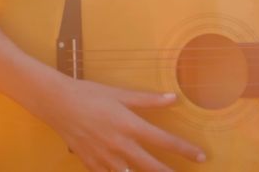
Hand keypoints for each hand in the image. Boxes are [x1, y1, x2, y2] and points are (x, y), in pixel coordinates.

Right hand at [39, 79, 204, 170]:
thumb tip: (173, 98)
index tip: (201, 156)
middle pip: (151, 166)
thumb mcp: (120, 94)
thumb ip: (148, 99)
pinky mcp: (91, 163)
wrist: (57, 103)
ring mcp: (105, 157)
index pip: (164, 141)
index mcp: (129, 125)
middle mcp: (119, 144)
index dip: (185, 150)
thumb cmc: (88, 94)